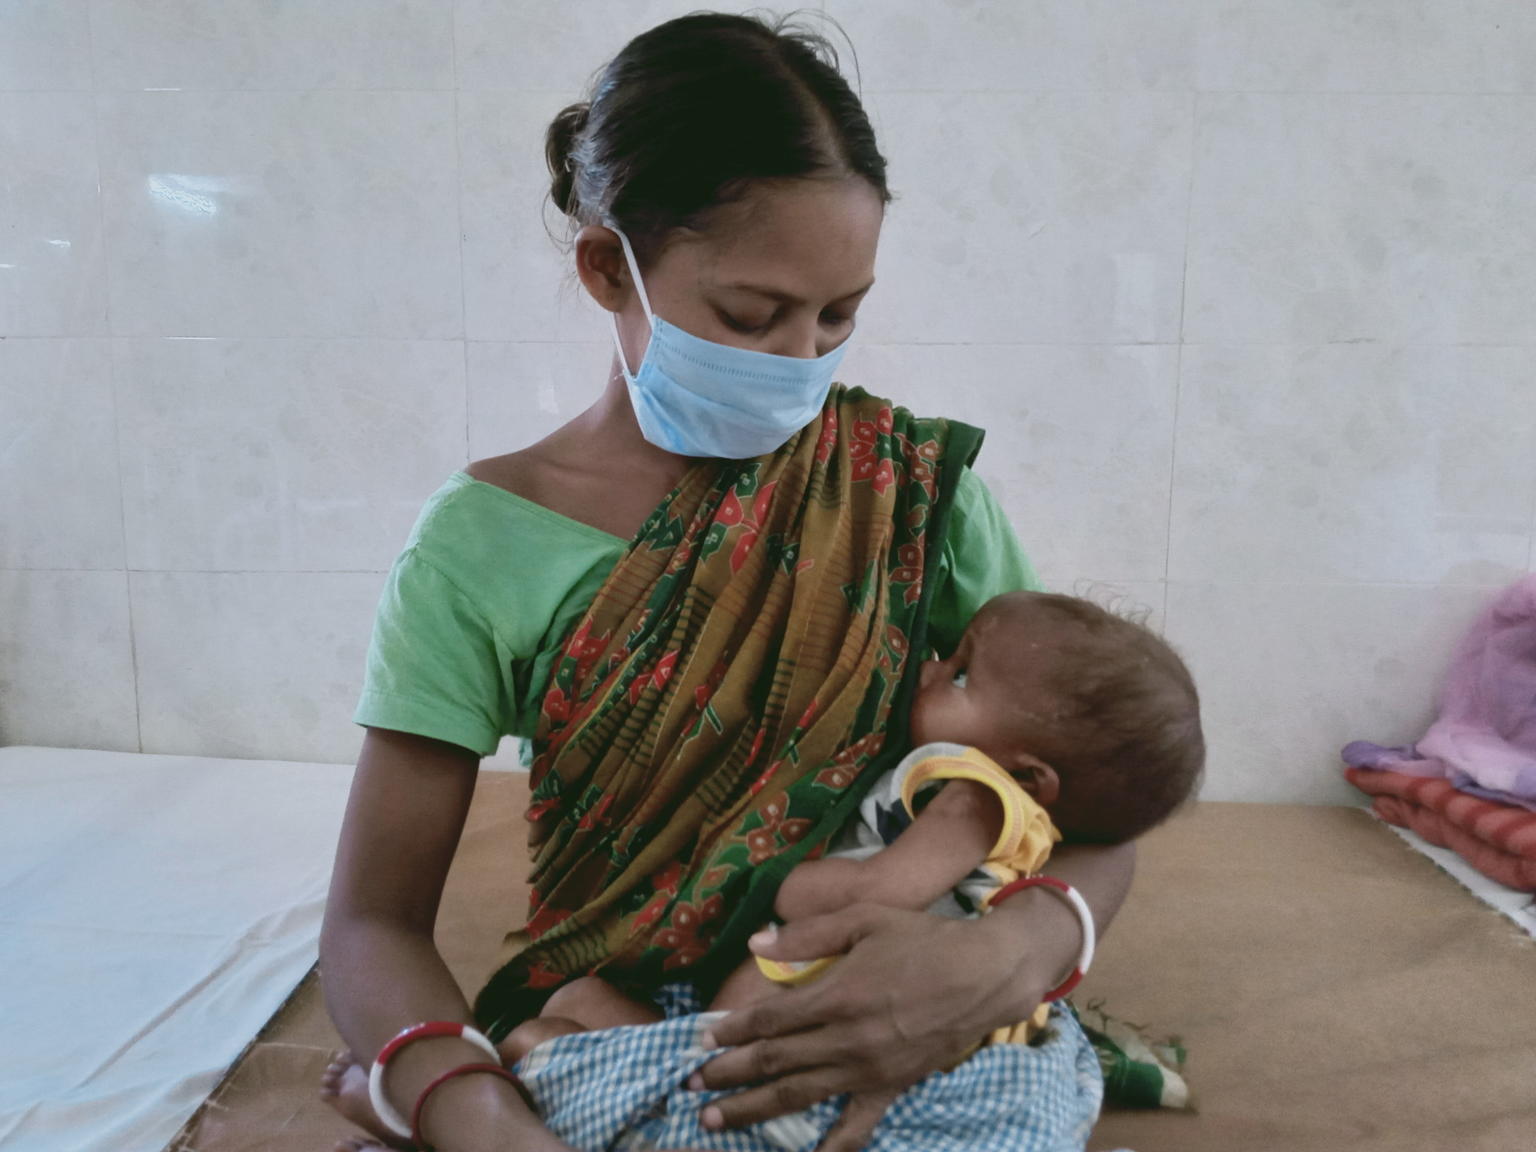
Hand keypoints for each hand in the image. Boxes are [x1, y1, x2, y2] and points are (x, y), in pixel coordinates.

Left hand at [691, 904, 1049, 1150]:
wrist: (985, 975)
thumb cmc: (924, 940)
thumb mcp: (865, 919)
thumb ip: (809, 935)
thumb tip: (757, 942)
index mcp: (837, 995)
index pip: (770, 1019)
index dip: (733, 1030)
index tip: (703, 1039)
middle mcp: (846, 1039)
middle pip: (775, 1061)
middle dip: (729, 1074)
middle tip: (692, 1084)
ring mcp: (868, 1070)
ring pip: (799, 1095)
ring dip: (753, 1109)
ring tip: (714, 1120)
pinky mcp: (891, 1087)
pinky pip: (856, 1126)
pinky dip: (829, 1146)